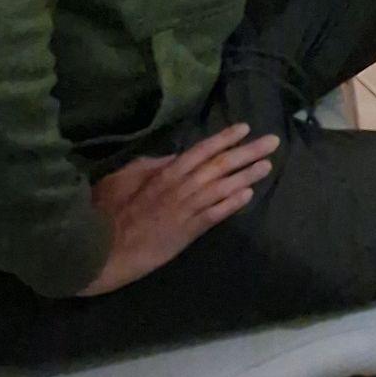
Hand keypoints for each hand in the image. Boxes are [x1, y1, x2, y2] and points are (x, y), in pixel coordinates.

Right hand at [81, 123, 277, 295]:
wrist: (103, 248)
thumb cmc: (107, 211)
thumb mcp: (123, 178)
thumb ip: (150, 166)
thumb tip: (173, 157)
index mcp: (165, 172)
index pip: (201, 150)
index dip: (224, 138)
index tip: (245, 128)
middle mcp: (181, 187)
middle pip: (220, 165)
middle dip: (247, 152)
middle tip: (272, 142)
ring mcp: (187, 209)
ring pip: (223, 187)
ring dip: (247, 175)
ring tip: (268, 165)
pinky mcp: (188, 231)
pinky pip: (215, 214)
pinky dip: (233, 203)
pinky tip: (249, 195)